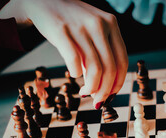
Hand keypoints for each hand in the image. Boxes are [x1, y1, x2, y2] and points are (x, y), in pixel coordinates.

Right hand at [0, 0, 127, 108]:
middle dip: (105, 90)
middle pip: (110, 68)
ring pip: (95, 69)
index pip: (122, 60)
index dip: (118, 83)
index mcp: (111, 24)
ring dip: (91, 87)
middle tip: (97, 100)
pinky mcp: (61, 31)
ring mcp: (80, 27)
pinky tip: (74, 74)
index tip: (111, 95)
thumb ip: (102, 52)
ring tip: (85, 92)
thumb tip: (106, 85)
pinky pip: (74, 62)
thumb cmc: (71, 21)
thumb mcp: (93, 30)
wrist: (43, 0)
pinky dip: (76, 74)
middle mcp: (99, 24)